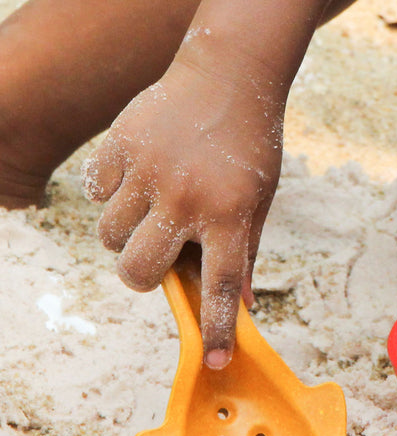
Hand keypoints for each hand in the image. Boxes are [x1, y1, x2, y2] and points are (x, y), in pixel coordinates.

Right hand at [83, 54, 283, 367]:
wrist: (228, 74)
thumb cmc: (249, 143)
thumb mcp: (260, 195)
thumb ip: (246, 248)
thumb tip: (238, 304)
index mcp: (231, 212)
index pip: (222, 285)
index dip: (217, 328)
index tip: (214, 360)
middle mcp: (188, 197)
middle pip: (138, 272)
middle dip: (141, 277)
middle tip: (154, 256)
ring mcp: (151, 171)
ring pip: (110, 236)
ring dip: (125, 232)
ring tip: (151, 204)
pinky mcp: (121, 145)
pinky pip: (97, 193)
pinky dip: (111, 192)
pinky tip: (139, 173)